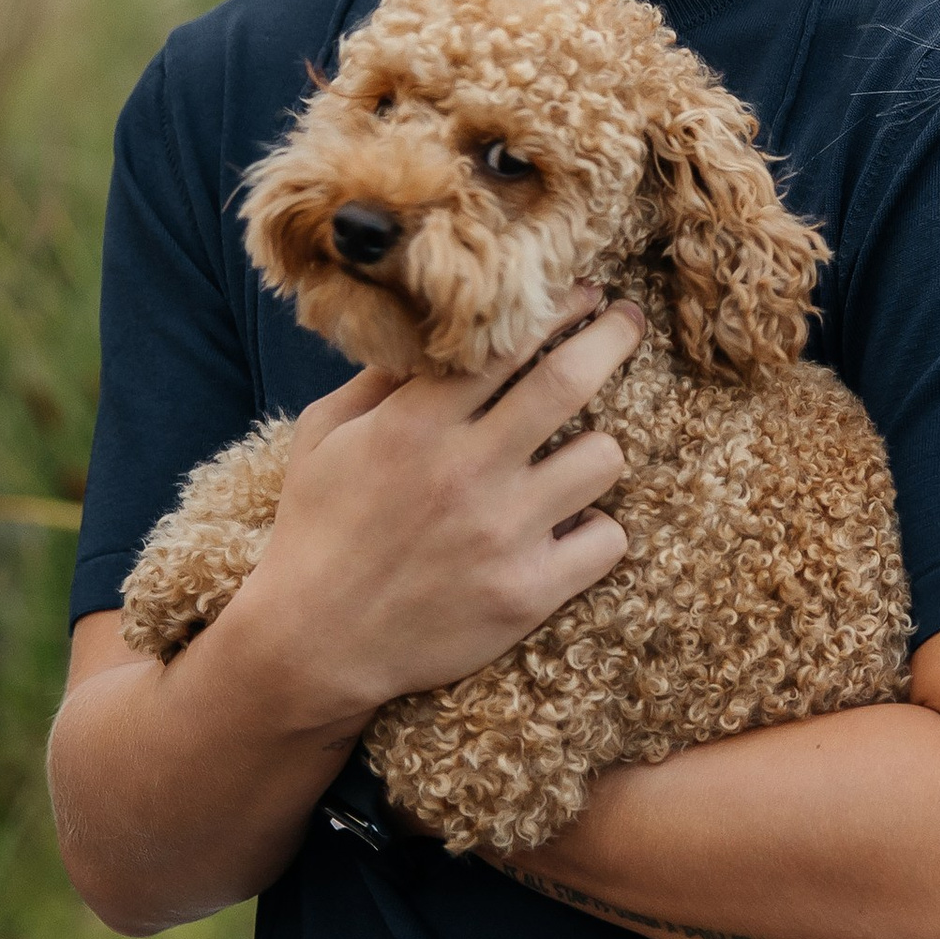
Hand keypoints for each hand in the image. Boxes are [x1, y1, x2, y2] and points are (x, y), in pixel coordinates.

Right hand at [232, 289, 641, 729]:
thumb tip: (432, 324)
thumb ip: (381, 378)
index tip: (581, 292)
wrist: (312, 645)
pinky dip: (598, 528)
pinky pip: (608, 539)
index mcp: (414, 424)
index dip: (556, 307)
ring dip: (601, 446)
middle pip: (571, 379)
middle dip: (611, 335)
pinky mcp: (528, 593)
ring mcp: (503, 534)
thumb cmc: (317, 529)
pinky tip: (572, 526)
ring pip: (604, 458)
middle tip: (627, 321)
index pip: (508, 343)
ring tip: (582, 450)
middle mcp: (466, 471)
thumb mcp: (325, 437)